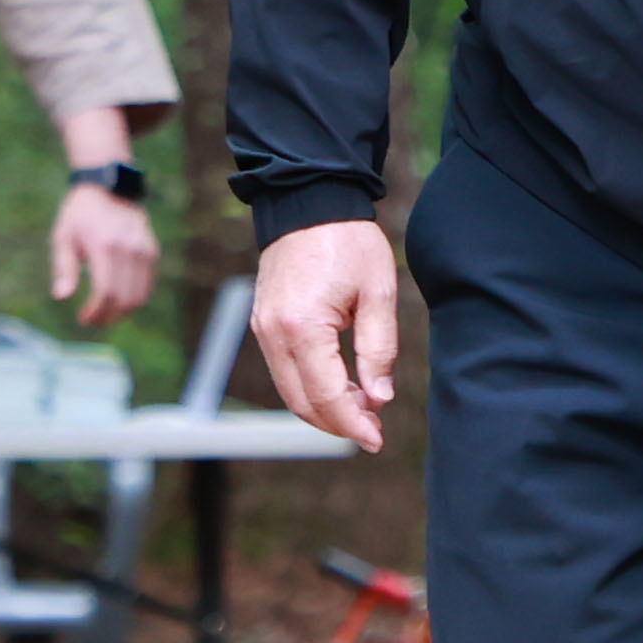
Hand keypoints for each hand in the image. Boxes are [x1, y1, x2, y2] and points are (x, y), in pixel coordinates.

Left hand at [47, 183, 160, 328]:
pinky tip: (117, 300)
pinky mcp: (152, 251)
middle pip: (124, 299)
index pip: (106, 292)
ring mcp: (143, 250)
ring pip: (139, 297)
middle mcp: (128, 249)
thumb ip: (64, 268)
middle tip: (92, 321)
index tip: (83, 319)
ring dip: (122, 312)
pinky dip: (134, 300)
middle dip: (107, 317)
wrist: (109, 187)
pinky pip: (147, 286)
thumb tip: (61, 297)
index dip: (96, 312)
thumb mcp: (63, 237)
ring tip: (104, 313)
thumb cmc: (80, 214)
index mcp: (104, 246)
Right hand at [250, 219, 402, 451]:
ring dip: (323, 408)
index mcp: (302, 327)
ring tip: (362, 409)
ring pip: (289, 392)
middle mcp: (273, 334)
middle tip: (373, 429)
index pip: (326, 395)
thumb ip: (379, 349)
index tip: (377, 439)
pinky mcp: (263, 325)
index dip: (353, 424)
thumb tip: (379, 398)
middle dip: (337, 424)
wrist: (309, 203)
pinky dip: (309, 388)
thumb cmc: (348, 242)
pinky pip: (284, 371)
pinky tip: (340, 386)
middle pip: (301, 403)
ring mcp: (263, 330)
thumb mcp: (378, 293)